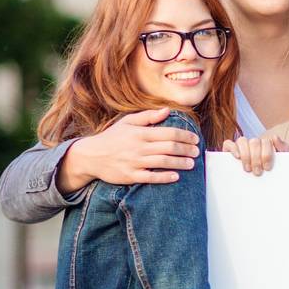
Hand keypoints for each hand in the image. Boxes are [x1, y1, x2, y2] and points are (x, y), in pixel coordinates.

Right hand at [58, 109, 199, 190]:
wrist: (91, 156)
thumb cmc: (112, 138)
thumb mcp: (127, 122)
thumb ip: (148, 116)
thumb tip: (168, 111)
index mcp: (140, 133)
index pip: (168, 132)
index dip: (185, 135)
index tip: (195, 139)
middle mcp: (138, 147)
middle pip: (169, 147)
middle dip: (186, 149)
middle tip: (197, 151)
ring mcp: (134, 162)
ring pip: (162, 162)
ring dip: (180, 163)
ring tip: (192, 164)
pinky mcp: (130, 176)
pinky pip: (151, 178)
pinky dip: (164, 177)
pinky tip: (176, 177)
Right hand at [223, 133, 287, 174]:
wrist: (267, 183)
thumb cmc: (271, 171)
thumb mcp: (280, 161)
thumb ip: (283, 148)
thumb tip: (274, 137)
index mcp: (265, 144)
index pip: (266, 141)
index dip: (266, 154)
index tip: (267, 168)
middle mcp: (253, 143)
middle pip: (254, 142)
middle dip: (256, 158)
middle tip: (257, 172)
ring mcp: (241, 145)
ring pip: (242, 141)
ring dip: (246, 155)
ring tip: (248, 169)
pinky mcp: (229, 149)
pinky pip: (228, 143)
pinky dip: (233, 148)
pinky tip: (237, 157)